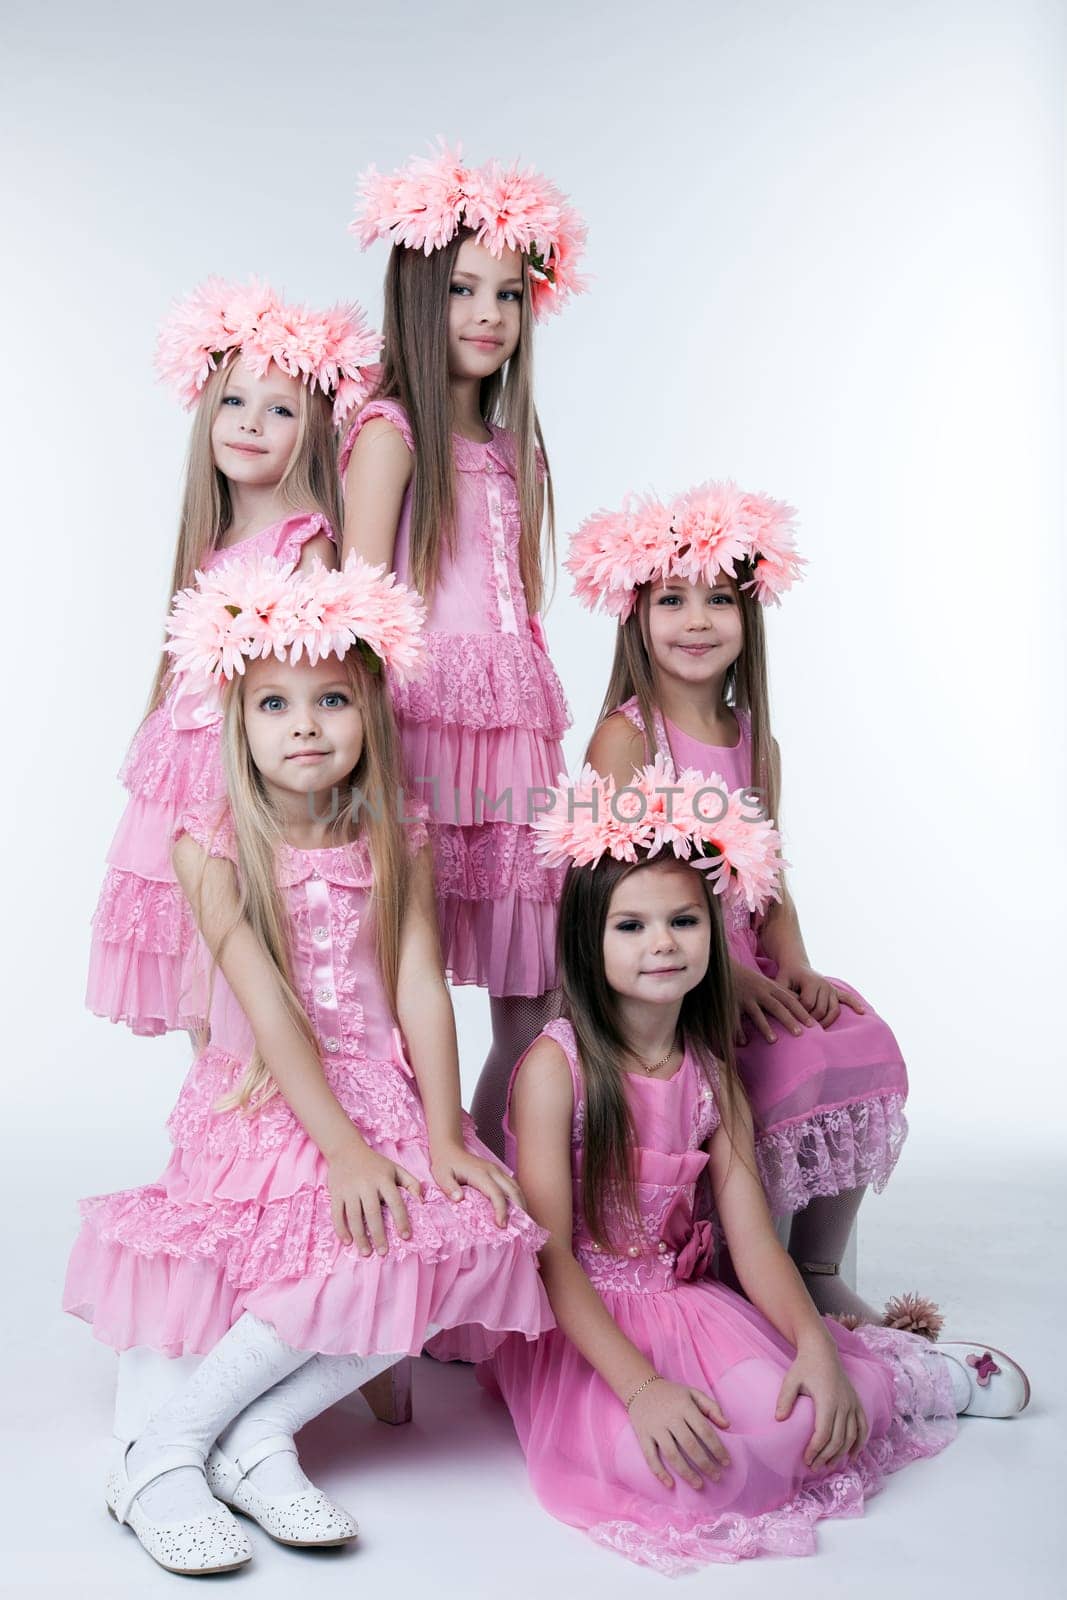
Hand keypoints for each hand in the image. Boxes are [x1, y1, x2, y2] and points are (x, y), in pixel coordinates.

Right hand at [327, 1140, 422, 1255]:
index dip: (401, 1220)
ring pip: (354, 1217)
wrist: (346, 1149)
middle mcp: (366, 1184)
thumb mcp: (395, 1169)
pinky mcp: (336, 1193)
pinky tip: (348, 1242)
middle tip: (384, 1252)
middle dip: (379, 1234)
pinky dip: (341, 1229)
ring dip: (360, 1237)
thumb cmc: (375, 1164)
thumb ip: (411, 1183)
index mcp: (383, 1179)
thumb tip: (421, 1203)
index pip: (395, 1202)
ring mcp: (349, 1189)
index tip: (406, 1236)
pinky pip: (337, 1214)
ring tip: (366, 1252)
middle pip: (373, 1213)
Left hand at [430, 1142, 525, 1226]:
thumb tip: (460, 1199)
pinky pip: (512, 1185)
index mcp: (480, 1173)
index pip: (496, 1193)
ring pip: (515, 1187)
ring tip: (521, 1221)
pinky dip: (517, 1197)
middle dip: (518, 1209)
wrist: (449, 1149)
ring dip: (521, 1203)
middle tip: (517, 1228)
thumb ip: (449, 1188)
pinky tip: (517, 1209)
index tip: (501, 1225)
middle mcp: (493, 1171)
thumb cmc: (445, 1164)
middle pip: (513, 1190)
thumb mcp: (441, 1176)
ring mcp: (497, 1170)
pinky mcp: (498, 1172)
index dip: (501, 1210)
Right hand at [628, 1379, 731, 1489]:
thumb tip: (727, 1425)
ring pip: (672, 1454)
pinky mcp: (643, 1436)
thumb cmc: (671, 1394)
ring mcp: (655, 1428)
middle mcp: (670, 1418)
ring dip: (686, 1472)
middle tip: (716, 1477)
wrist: (640, 1387)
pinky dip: (660, 1472)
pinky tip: (671, 1484)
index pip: (704, 1431)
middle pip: (690, 1445)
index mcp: (685, 1407)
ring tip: (699, 1485)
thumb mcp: (692, 1393)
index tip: (726, 1462)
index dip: (717, 1448)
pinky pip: (650, 1457)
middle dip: (705, 1464)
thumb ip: (712, 1407)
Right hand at [732, 961, 813, 1044]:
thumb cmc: (749, 979)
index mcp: (770, 987)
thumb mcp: (767, 982)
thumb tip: (801, 1000)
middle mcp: (760, 992)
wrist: (724, 967)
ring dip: (765, 1028)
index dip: (801, 1012)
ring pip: (757, 1014)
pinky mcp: (731, 1004)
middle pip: (777, 1007)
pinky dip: (739, 1032)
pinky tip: (744, 1042)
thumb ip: (782, 991)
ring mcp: (745, 998)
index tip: (812, 1024)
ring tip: (774, 1041)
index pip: (789, 1000)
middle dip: (788, 1020)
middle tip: (799, 1034)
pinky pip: (735, 1020)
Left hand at [774, 963, 865, 1028]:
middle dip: (812, 1021)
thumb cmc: (787, 977)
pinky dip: (855, 1004)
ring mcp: (831, 988)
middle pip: (821, 1010)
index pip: (808, 1004)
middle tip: (803, 1029)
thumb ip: (785, 996)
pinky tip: (861, 1011)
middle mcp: (824, 984)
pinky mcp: (835, 991)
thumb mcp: (781, 983)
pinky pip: (847, 998)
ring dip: (826, 1022)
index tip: (792, 1020)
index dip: (799, 1014)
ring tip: (820, 1032)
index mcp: (810, 981)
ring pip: (833, 1010)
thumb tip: (789, 1013)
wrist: (797, 966)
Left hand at [776, 1341, 869, 1468]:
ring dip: (842, 1454)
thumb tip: (779, 1419)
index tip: (806, 1460)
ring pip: (852, 1437)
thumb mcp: (791, 1379)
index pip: (824, 1433)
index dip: (816, 1450)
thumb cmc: (805, 1366)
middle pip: (838, 1440)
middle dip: (826, 1457)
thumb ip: (785, 1399)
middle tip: (814, 1468)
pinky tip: (852, 1455)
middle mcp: (843, 1404)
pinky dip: (860, 1444)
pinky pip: (863, 1427)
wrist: (822, 1351)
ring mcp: (853, 1404)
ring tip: (829, 1465)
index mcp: (827, 1400)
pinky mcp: (857, 1403)